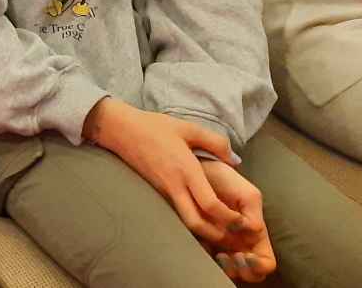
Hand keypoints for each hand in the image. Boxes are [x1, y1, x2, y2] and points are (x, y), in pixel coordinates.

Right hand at [82, 98, 242, 246]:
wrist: (119, 130)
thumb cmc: (154, 127)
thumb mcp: (188, 128)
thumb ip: (215, 142)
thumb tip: (236, 160)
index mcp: (185, 169)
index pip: (209, 204)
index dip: (228, 217)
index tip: (242, 219)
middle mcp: (174, 185)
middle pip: (196, 223)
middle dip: (217, 233)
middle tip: (234, 232)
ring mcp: (164, 191)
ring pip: (186, 222)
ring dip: (205, 231)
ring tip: (222, 228)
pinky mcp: (157, 192)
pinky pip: (178, 214)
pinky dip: (193, 221)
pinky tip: (204, 216)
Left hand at [199, 160, 276, 281]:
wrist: (199, 170)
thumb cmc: (226, 180)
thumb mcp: (248, 195)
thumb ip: (254, 216)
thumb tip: (251, 233)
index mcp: (255, 235)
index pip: (266, 263)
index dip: (259, 265)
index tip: (246, 255)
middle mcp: (241, 243)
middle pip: (250, 274)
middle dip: (242, 271)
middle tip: (230, 257)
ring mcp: (223, 244)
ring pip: (231, 271)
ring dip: (226, 268)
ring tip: (219, 255)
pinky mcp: (204, 240)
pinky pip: (208, 258)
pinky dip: (208, 259)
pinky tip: (204, 247)